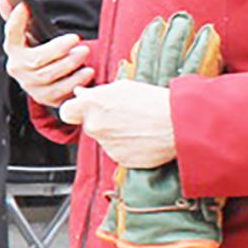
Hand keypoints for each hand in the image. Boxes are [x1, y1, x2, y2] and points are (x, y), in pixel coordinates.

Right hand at [0, 0, 94, 107]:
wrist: (45, 82)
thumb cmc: (38, 51)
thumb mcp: (28, 34)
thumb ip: (14, 16)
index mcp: (13, 49)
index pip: (10, 34)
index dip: (15, 21)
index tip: (24, 8)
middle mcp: (18, 68)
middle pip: (36, 60)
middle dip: (57, 50)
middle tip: (75, 40)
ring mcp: (30, 85)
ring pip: (48, 77)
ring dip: (68, 65)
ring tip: (84, 54)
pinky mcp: (44, 98)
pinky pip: (59, 93)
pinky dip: (74, 83)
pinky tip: (86, 73)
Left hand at [58, 78, 177, 168]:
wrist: (180, 124)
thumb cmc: (155, 101)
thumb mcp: (124, 88)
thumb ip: (97, 93)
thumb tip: (80, 94)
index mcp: (93, 105)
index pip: (66, 111)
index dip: (75, 110)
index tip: (83, 110)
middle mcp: (95, 126)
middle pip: (89, 125)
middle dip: (101, 121)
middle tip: (124, 115)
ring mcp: (107, 145)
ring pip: (104, 139)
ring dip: (115, 134)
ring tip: (138, 126)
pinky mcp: (120, 159)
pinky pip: (118, 152)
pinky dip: (127, 147)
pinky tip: (142, 137)